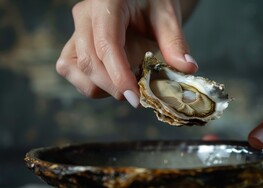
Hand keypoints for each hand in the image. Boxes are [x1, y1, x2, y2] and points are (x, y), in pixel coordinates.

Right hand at [56, 0, 197, 106]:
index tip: (135, 98)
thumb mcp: (167, 15)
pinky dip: (90, 83)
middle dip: (113, 86)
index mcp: (108, 3)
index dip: (119, 75)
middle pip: (89, 61)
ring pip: (75, 69)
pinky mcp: (74, 43)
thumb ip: (175, 41)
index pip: (107, 45)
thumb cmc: (151, 2)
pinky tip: (112, 82)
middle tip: (139, 97)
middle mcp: (85, 16)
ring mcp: (76, 30)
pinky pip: (71, 69)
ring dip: (100, 87)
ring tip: (126, 86)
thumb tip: (187, 67)